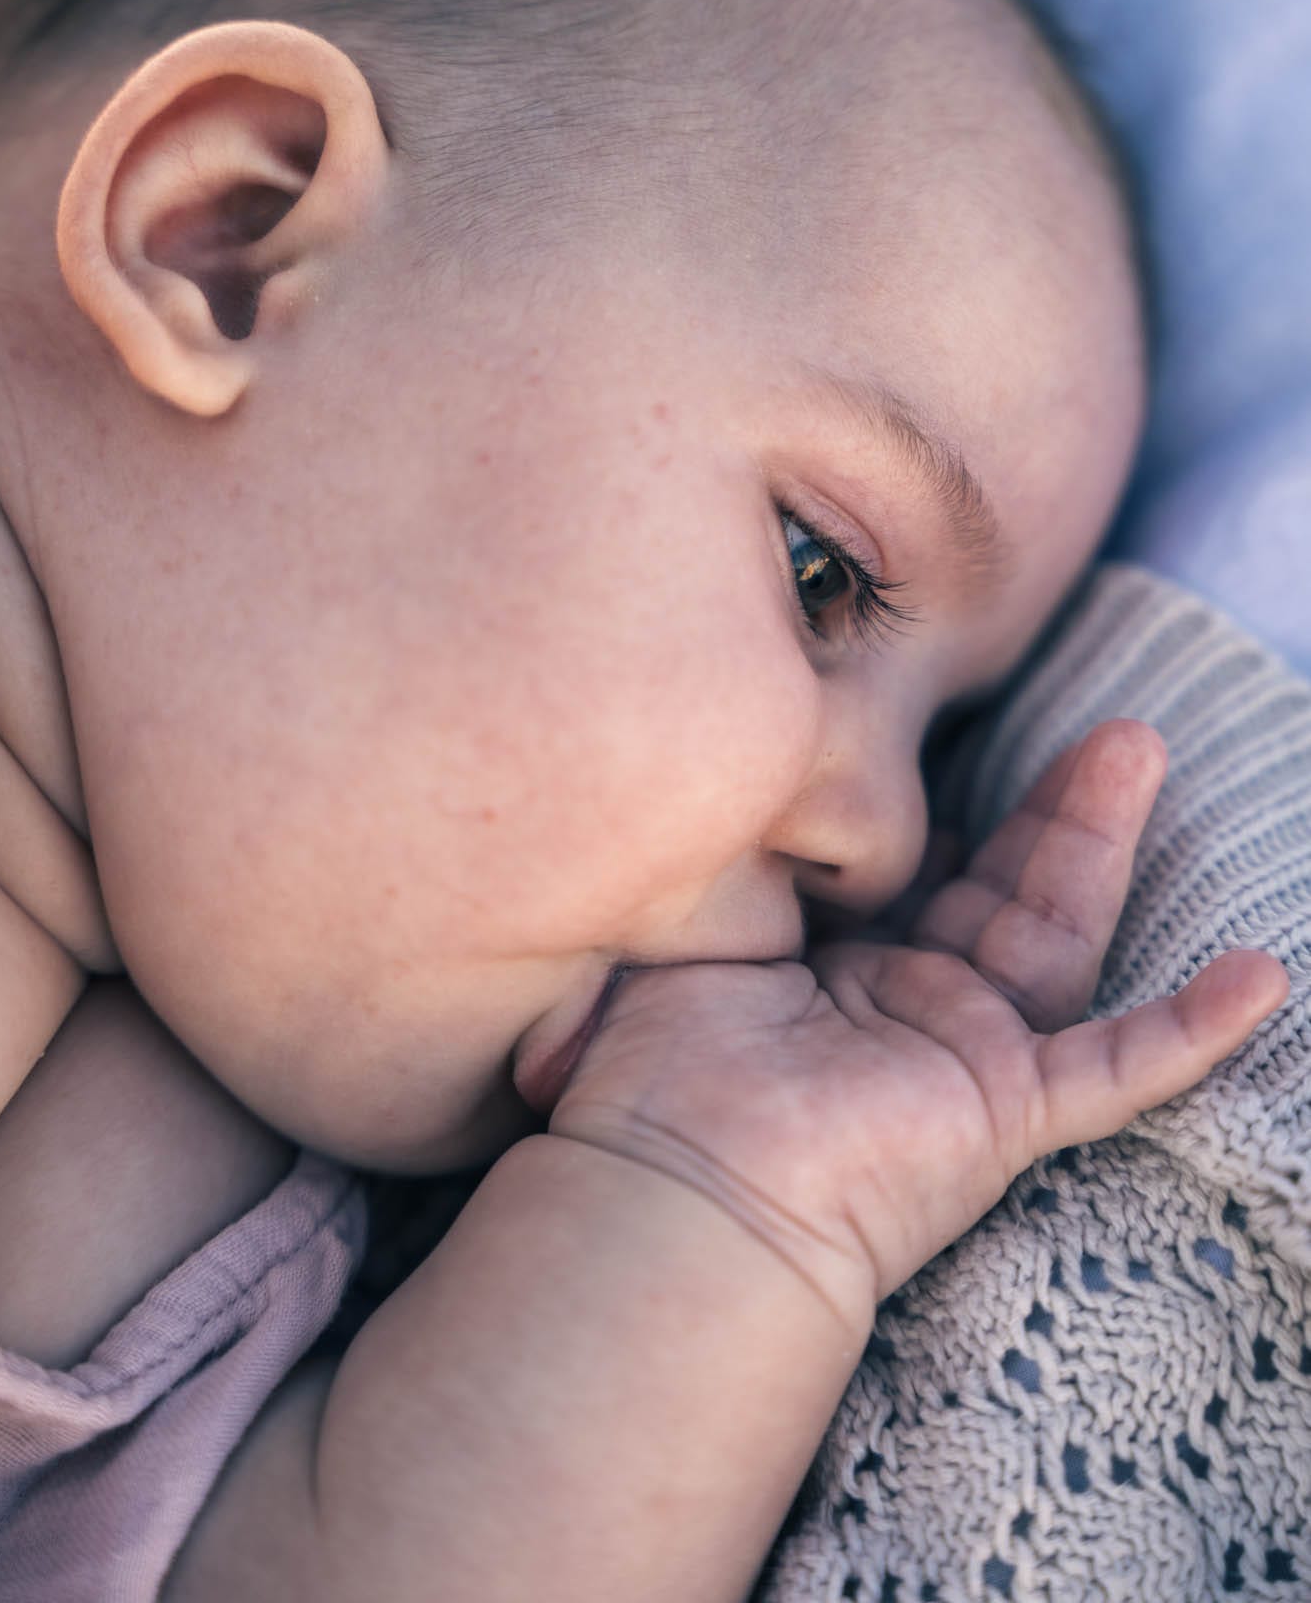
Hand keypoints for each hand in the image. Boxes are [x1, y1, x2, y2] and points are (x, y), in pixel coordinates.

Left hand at [549, 720, 1288, 1326]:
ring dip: (1100, 845)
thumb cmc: (659, 1064)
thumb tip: (764, 796)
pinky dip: (1187, 1028)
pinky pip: (1114, 1069)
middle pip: (1008, 893)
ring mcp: (967, 1061)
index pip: (923, 885)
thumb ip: (747, 867)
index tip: (954, 734)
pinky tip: (1260, 980)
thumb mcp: (700, 930)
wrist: (674, 1182)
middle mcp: (911, 1012)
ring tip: (1136, 747)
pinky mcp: (1003, 1112)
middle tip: (1109, 726)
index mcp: (839, 976)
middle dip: (1055, 807)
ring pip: (1056, 938)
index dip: (953, 815)